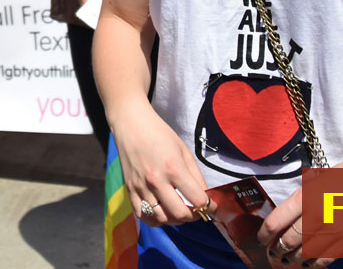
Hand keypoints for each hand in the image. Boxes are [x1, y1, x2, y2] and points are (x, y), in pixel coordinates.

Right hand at [113, 105, 209, 227]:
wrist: (131, 124)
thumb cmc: (159, 133)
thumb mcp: (183, 150)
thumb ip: (195, 175)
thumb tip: (204, 196)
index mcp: (174, 168)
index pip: (198, 200)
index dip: (209, 206)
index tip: (212, 206)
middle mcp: (157, 180)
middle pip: (180, 214)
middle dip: (194, 216)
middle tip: (197, 210)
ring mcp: (141, 187)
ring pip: (162, 218)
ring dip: (175, 219)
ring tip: (179, 210)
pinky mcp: (130, 189)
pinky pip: (143, 215)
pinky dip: (155, 219)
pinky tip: (162, 212)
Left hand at [257, 152, 342, 267]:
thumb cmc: (340, 177)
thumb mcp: (312, 184)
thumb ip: (298, 202)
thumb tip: (282, 222)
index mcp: (304, 197)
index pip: (276, 222)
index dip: (265, 234)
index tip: (261, 239)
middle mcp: (316, 214)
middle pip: (288, 240)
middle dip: (277, 250)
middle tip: (272, 254)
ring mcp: (333, 229)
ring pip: (305, 253)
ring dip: (293, 259)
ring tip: (286, 261)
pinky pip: (325, 258)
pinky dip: (313, 264)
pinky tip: (306, 264)